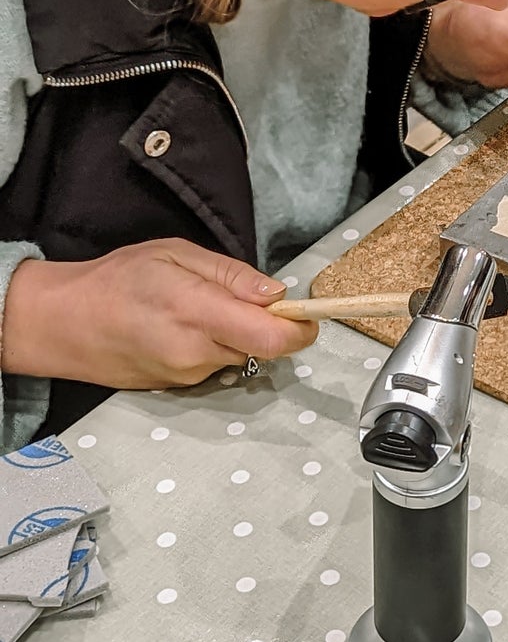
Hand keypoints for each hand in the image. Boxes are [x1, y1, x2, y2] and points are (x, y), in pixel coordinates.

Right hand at [1, 241, 316, 386]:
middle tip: (244, 295)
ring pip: (241, 355)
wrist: (64, 324)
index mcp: (199, 312)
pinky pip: (216, 364)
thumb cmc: (116, 281)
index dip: (301, 327)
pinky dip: (215, 346)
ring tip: (201, 307)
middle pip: (264, 347)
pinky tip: (184, 327)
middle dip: (267, 323)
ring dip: (238, 334)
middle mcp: (196, 353)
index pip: (273, 336)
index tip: (309, 312)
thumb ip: (231, 275)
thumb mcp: (176, 254)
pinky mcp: (179, 387)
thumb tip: (275, 293)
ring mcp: (187, 376)